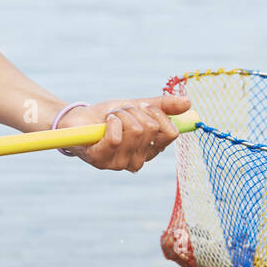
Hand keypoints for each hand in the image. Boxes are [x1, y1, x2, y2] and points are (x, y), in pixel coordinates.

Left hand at [57, 93, 191, 171]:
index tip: (144, 107)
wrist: (77, 119)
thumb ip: (162, 106)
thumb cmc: (107, 116)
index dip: (158, 114)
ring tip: (110, 119)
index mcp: (150, 149)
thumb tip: (189, 103)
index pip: (170, 133)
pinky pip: (116, 137)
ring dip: (120, 115)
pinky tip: (103, 125)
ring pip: (134, 130)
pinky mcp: (102, 161)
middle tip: (120, 113)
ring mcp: (120, 163)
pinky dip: (110, 123)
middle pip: (150, 128)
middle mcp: (138, 160)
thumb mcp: (136, 106)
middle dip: (134, 111)